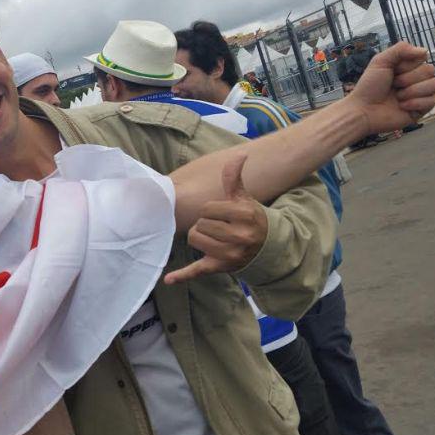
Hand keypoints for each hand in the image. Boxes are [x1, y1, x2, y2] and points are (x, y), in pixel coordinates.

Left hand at [165, 156, 266, 284]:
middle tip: (221, 227)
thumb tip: (239, 154)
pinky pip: (197, 271)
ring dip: (200, 237)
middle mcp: (239, 236)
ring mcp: (230, 254)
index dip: (211, 210)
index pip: (207, 209)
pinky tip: (169, 279)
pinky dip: (182, 276)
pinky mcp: (219, 267)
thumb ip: (234, 178)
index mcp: (244, 215)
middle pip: (200, 224)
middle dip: (206, 224)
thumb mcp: (243, 198)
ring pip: (195, 240)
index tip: (222, 214)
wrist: (266, 246)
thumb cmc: (249, 218)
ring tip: (216, 238)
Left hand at [348, 42, 434, 133]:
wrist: (363, 111)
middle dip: (407, 79)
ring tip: (397, 97)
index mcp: (407, 67)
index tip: (393, 71)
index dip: (408, 64)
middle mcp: (416, 79)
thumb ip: (400, 49)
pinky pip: (431, 101)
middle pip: (430, 70)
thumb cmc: (369, 87)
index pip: (423, 57)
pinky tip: (401, 106)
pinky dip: (414, 103)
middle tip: (393, 85)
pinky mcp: (422, 109)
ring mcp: (420, 94)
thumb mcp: (380, 62)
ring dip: (412, 91)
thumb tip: (425, 51)